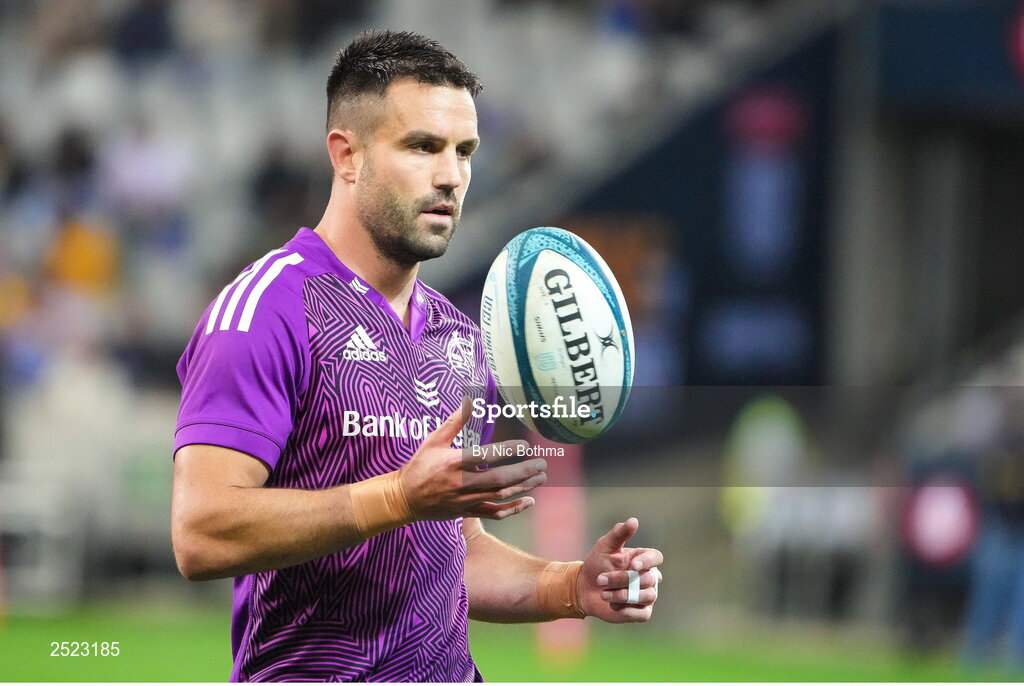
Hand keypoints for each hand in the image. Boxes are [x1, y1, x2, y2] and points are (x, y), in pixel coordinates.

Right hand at [400, 398, 546, 520]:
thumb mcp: (434, 440)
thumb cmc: (420, 465)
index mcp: (454, 462)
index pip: (486, 455)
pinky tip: (528, 501)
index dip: (508, 451)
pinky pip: (494, 513)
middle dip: (524, 472)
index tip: (525, 445)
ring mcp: (465, 499)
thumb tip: (469, 401)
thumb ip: (454, 422)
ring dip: (523, 487)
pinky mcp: (467, 512)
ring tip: (541, 478)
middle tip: (542, 464)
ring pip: (500, 496)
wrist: (404, 498)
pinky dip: (513, 509)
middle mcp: (462, 482)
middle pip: (499, 479)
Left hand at [578, 518, 662, 622]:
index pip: (656, 558)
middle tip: (601, 579)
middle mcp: (649, 577)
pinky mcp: (641, 612)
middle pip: (648, 579)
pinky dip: (626, 610)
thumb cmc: (596, 564)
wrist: (584, 588)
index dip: (647, 562)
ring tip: (604, 593)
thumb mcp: (605, 546)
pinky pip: (642, 614)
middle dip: (622, 580)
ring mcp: (647, 595)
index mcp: (642, 559)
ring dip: (622, 595)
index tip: (632, 565)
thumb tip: (634, 521)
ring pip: (646, 596)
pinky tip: (612, 604)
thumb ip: (619, 533)